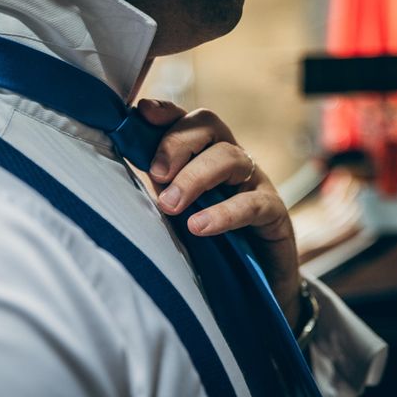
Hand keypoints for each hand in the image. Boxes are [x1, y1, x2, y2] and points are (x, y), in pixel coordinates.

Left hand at [138, 99, 301, 326]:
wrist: (255, 284)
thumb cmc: (213, 244)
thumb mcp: (181, 211)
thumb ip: (161, 189)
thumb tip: (121, 173)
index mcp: (207, 154)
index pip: (188, 120)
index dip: (167, 112)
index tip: (143, 114)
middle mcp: (232, 160)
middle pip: (209, 127)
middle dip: (177, 144)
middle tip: (156, 175)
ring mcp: (256, 182)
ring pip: (230, 158)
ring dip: (195, 177)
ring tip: (171, 205)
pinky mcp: (274, 213)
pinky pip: (251, 204)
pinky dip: (224, 213)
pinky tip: (199, 226)